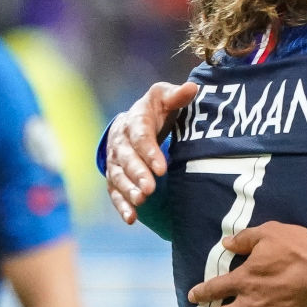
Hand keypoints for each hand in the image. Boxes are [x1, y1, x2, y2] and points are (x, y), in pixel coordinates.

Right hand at [105, 81, 199, 224]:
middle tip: (149, 189)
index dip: (148, 151)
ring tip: (141, 201)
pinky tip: (131, 218)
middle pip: (126, 159)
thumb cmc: (157, 110)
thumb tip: (192, 88)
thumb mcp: (165, 98)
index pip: (140, 136)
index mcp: (135, 120)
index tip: (161, 168)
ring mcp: (115, 160)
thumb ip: (177, 96)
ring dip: (128, 190)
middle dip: (137, 174)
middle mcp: (121, 141)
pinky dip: (121, 205)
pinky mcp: (115, 176)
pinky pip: (114, 191)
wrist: (135, 121)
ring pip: (118, 176)